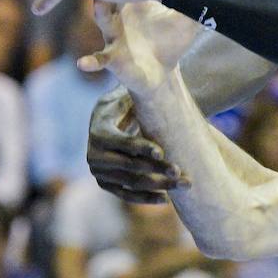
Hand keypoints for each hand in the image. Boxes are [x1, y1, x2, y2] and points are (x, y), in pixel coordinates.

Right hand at [79, 0, 200, 92]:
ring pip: (103, 22)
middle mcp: (120, 15)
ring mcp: (113, 36)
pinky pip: (99, 59)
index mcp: (135, 3)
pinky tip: (83, 63)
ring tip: (97, 5)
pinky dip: (90, 61)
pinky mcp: (112, 59)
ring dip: (100, 14)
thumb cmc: (171, 40)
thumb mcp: (184, 18)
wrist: (163, 71)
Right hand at [86, 86, 182, 203]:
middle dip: (158, 170)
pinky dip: (146, 197)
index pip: (122, 142)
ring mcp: (99, 172)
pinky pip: (126, 195)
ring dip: (159, 185)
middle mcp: (93, 155)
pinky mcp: (105, 183)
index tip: (162, 152)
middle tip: (182, 173)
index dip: (141, 148)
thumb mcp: (127, 95)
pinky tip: (166, 200)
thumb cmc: (125, 104)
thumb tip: (150, 77)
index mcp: (99, 131)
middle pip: (130, 167)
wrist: (110, 119)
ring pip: (132, 182)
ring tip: (184, 184)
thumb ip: (134, 90)